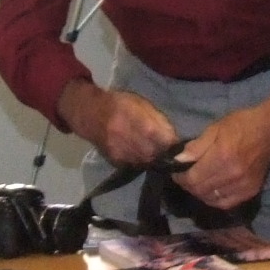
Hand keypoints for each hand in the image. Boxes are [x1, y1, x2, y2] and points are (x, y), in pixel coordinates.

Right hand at [60, 81, 177, 168]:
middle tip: (167, 151)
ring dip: (153, 159)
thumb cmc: (120, 104)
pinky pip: (134, 165)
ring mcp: (124, 154)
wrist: (90, 113)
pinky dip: (140, 161)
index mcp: (143, 124)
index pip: (167, 143)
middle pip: (158, 156)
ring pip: (147, 162)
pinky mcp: (116, 162)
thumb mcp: (142, 104)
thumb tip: (174, 139)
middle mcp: (133, 141)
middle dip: (165, 155)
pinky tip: (140, 154)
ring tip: (153, 151)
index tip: (179, 147)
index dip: (174, 146)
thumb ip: (159, 121)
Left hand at [174, 100, 269, 209]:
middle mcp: (231, 174)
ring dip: (199, 193)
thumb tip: (178, 160)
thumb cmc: (242, 124)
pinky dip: (214, 199)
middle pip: (200, 190)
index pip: (192, 178)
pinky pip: (225, 203)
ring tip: (197, 183)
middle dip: (188, 185)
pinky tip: (210, 191)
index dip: (180, 177)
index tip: (177, 172)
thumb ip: (196, 146)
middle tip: (185, 177)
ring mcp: (242, 185)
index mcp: (221, 156)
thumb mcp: (216, 128)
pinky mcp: (250, 191)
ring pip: (210, 199)